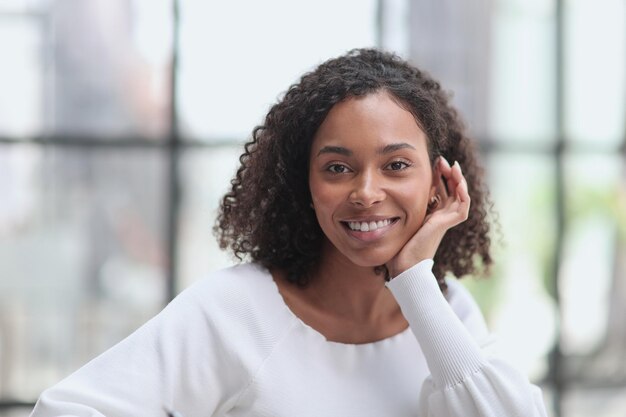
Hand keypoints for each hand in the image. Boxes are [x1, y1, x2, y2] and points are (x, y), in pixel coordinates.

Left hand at [386, 157, 469, 276]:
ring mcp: (445, 221)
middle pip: (452, 190)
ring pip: (461, 196)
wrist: (404, 265)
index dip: (439, 176)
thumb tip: (385, 196)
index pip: (440, 191)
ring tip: (452, 166)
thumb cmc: (399, 247)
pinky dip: (463, 194)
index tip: (434, 163)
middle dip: (448, 173)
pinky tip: (458, 182)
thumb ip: (400, 208)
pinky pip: (463, 207)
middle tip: (441, 160)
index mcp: (431, 215)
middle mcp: (440, 217)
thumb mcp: (400, 220)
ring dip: (458, 180)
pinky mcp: (447, 224)